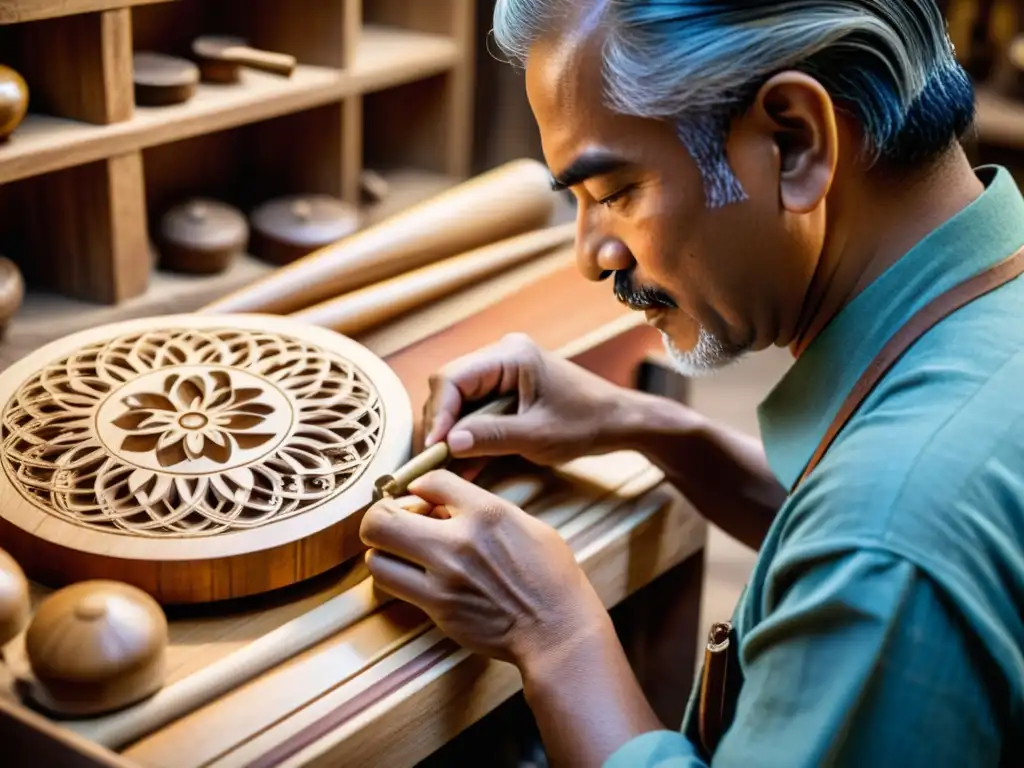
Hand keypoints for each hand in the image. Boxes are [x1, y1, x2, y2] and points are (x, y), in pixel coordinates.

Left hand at [359, 469, 607, 667]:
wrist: (557, 630)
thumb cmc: (549, 575)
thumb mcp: (524, 523)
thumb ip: (481, 507)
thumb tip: (442, 504)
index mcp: (486, 512)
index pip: (428, 480)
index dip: (419, 487)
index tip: (422, 498)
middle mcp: (459, 542)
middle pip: (381, 518)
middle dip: (381, 517)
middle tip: (395, 523)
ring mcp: (444, 579)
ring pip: (376, 557)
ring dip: (384, 551)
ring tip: (403, 553)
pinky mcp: (438, 610)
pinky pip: (394, 587)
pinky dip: (397, 578)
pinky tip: (417, 576)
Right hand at [423, 332, 630, 465]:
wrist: (617, 421)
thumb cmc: (586, 423)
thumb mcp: (537, 436)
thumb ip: (491, 436)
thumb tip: (449, 443)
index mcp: (510, 355)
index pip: (452, 378)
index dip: (438, 414)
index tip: (435, 446)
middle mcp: (501, 355)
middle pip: (450, 387)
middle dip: (441, 424)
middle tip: (436, 460)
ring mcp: (503, 371)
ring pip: (459, 401)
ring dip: (452, 433)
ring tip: (446, 467)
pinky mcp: (506, 389)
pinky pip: (476, 409)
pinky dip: (469, 435)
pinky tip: (464, 465)